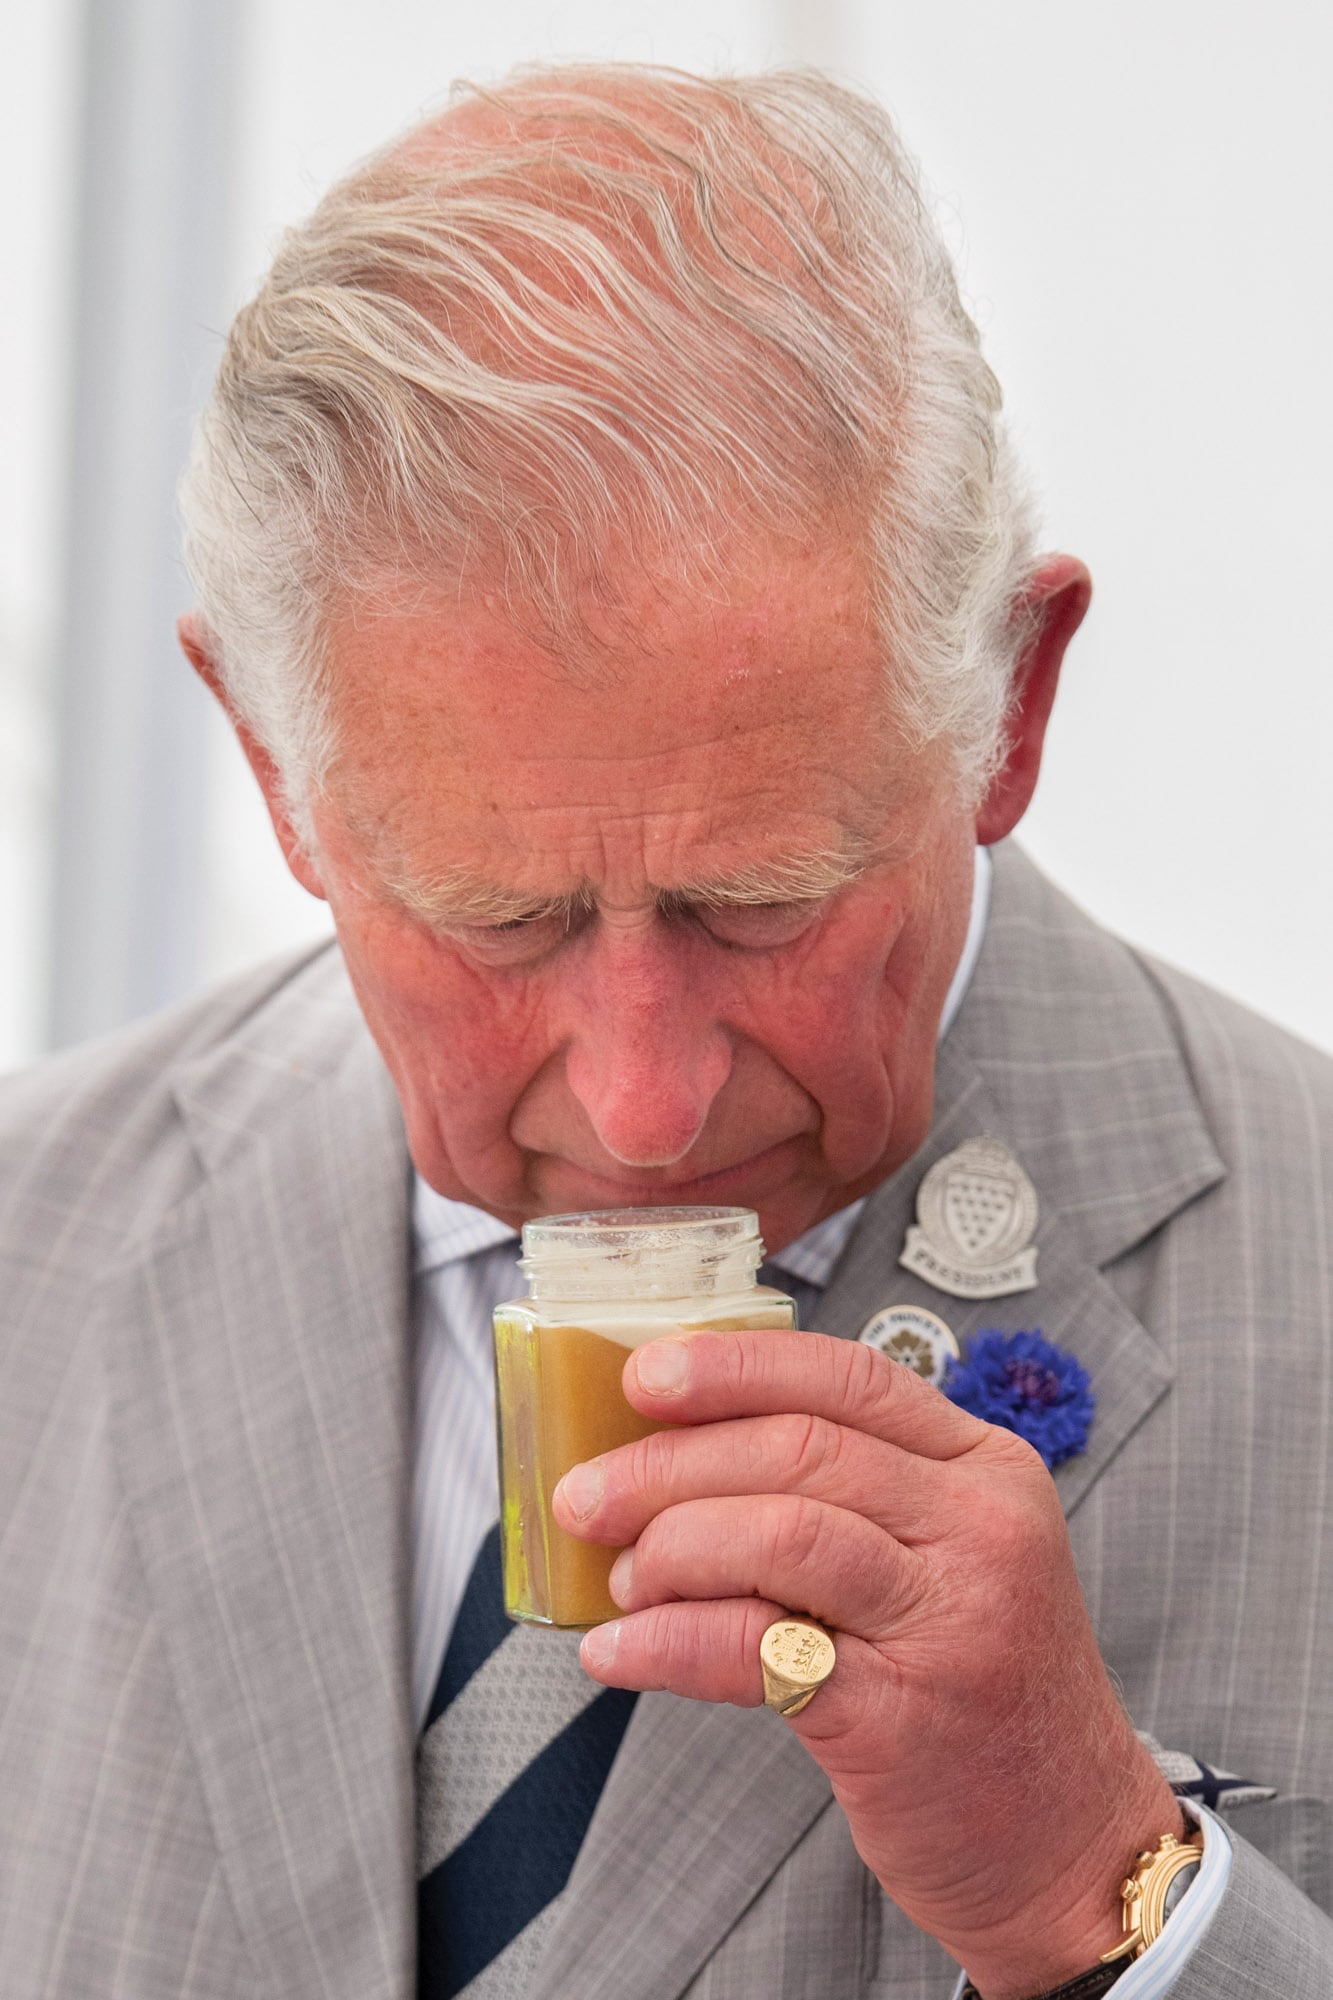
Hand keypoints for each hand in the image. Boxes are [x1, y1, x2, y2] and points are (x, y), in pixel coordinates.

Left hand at [552, 1328, 1180, 1999]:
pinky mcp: (903, 1718)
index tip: (641, 1378)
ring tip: (619, 1579)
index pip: (848, 1378)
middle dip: (667, 1464)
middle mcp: (981, 1530)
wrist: (1071, 1847)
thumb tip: (679, 1451)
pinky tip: (618, 1653)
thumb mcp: (952, 1557)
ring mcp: (950, 1621)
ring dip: (669, 1547)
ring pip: (780, 1533)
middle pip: (798, 1449)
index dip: (733, 1368)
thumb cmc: (982, 1685)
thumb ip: (854, 1493)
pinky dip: (666, 1644)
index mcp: (987, 1469)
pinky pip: (756, 1651)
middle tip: (587, 1495)